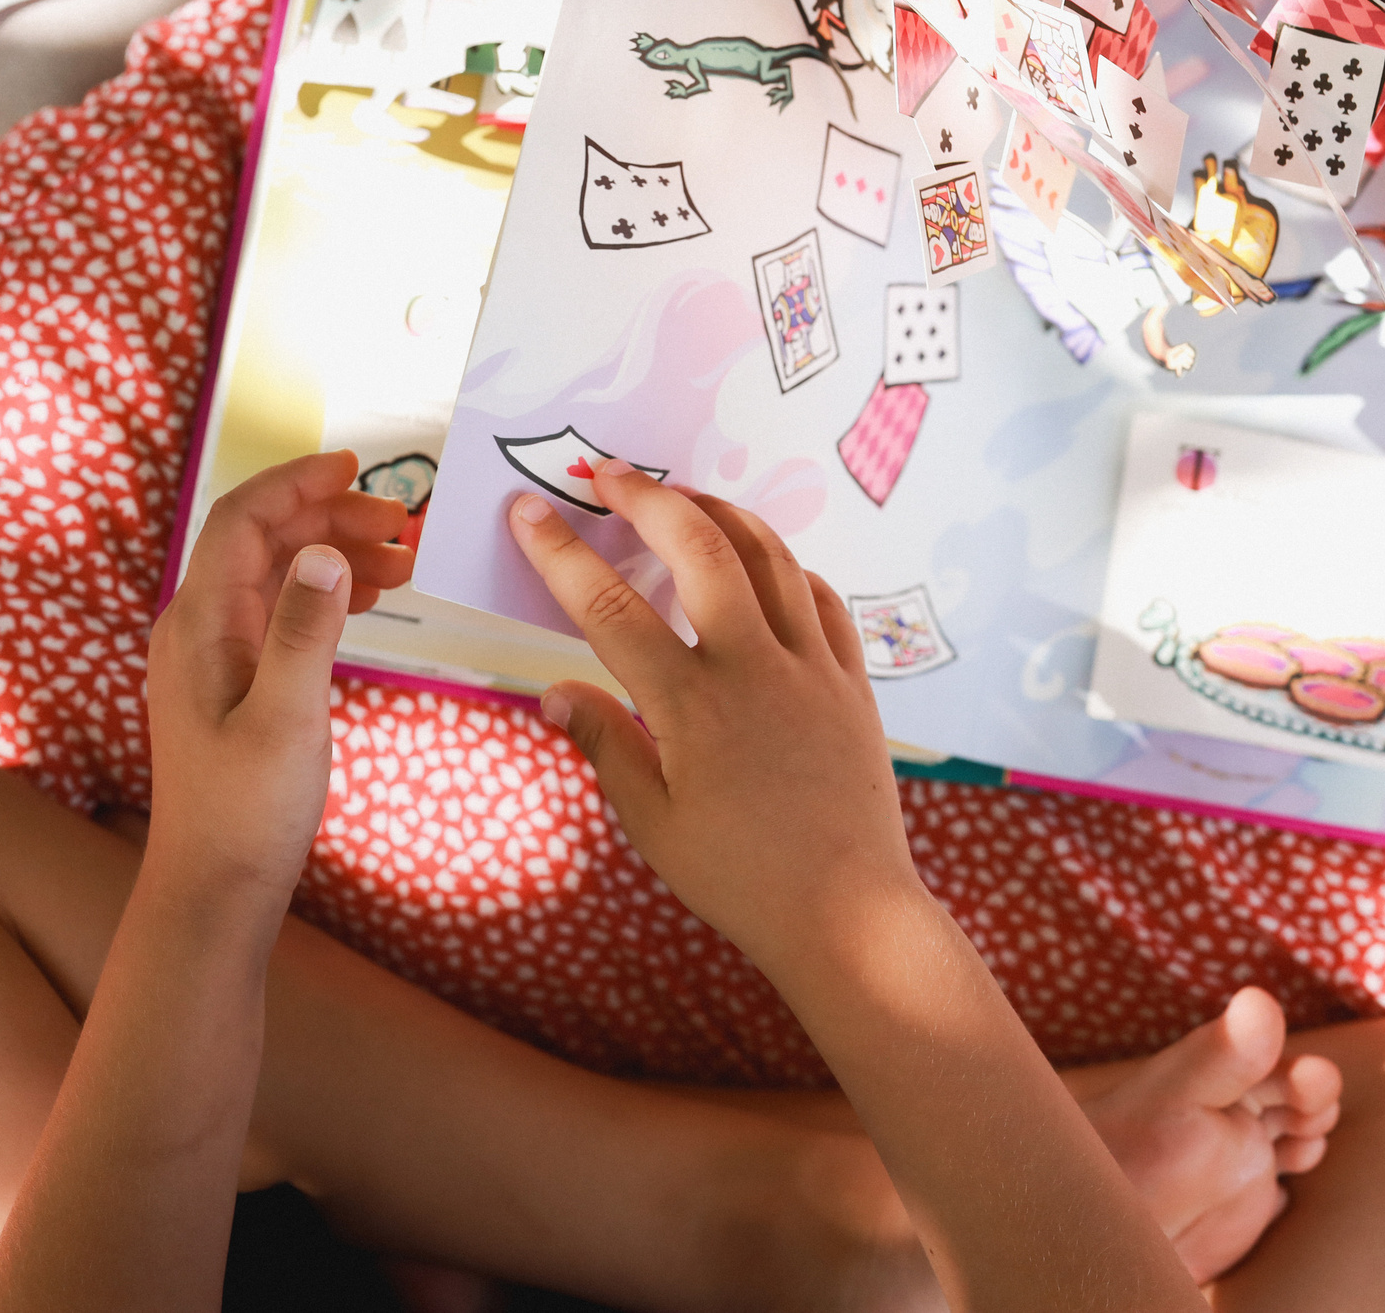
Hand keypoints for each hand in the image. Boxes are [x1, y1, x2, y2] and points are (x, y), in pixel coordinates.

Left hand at [144, 452, 413, 900]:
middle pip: (263, 540)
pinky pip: (279, 612)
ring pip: (276, 575)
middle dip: (332, 518)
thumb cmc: (249, 810)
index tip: (358, 467)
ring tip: (405, 562)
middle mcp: (198, 628)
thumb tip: (325, 552)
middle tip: (405, 525)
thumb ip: (305, 630)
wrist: (214, 887)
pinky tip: (369, 601)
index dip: (297, 483)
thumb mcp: (288, 717)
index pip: (242, 520)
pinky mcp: (234, 684)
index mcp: (200, 623)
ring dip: (336, 555)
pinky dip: (326, 594)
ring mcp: (214, 657)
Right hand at [506, 465, 916, 967]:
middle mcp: (754, 667)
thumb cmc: (740, 879)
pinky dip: (789, 568)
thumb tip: (554, 691)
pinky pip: (824, 599)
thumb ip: (605, 744)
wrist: (848, 910)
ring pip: (771, 556)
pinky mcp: (854, 681)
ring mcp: (813, 667)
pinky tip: (766, 566)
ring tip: (684, 498)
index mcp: (690, 704)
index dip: (562, 552)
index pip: (610, 605)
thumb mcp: (653, 825)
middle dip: (648, 497)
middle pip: (700, 546)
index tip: (530, 510)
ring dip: (722, 514)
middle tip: (609, 473)